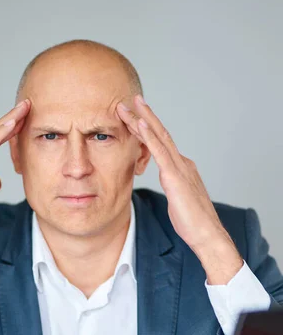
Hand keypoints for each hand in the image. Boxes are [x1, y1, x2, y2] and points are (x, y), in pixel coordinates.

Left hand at [116, 95, 242, 283]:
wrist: (206, 233)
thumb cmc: (192, 222)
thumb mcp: (177, 200)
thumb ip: (173, 187)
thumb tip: (169, 184)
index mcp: (180, 168)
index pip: (161, 144)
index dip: (147, 129)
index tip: (134, 117)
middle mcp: (181, 163)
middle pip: (160, 134)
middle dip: (144, 116)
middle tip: (130, 100)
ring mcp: (179, 167)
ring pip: (159, 137)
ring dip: (142, 119)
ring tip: (129, 105)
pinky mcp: (175, 176)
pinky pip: (159, 152)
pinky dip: (149, 136)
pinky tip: (139, 124)